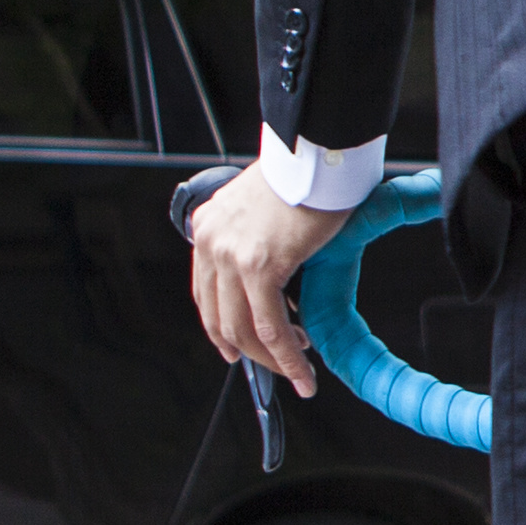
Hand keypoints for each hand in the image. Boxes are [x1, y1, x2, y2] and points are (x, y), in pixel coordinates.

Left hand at [188, 171, 349, 398]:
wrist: (320, 153)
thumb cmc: (306, 175)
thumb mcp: (262, 209)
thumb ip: (255, 240)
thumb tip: (273, 276)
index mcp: (208, 227)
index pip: (206, 295)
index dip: (224, 330)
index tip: (243, 349)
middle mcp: (211, 241)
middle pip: (219, 318)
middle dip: (250, 352)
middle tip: (277, 366)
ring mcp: (230, 255)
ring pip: (243, 329)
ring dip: (271, 360)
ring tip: (297, 371)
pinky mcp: (258, 265)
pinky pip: (270, 326)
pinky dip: (287, 356)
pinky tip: (303, 366)